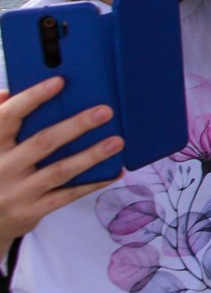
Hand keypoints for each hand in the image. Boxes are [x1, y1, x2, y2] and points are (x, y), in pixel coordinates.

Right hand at [0, 77, 124, 246]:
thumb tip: (8, 93)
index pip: (9, 116)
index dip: (33, 97)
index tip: (59, 81)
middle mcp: (2, 167)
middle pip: (42, 142)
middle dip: (76, 125)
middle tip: (104, 111)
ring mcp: (18, 191)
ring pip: (59, 171)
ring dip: (91, 155)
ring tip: (117, 141)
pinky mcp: (32, 211)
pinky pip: (67, 195)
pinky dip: (92, 183)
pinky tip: (114, 172)